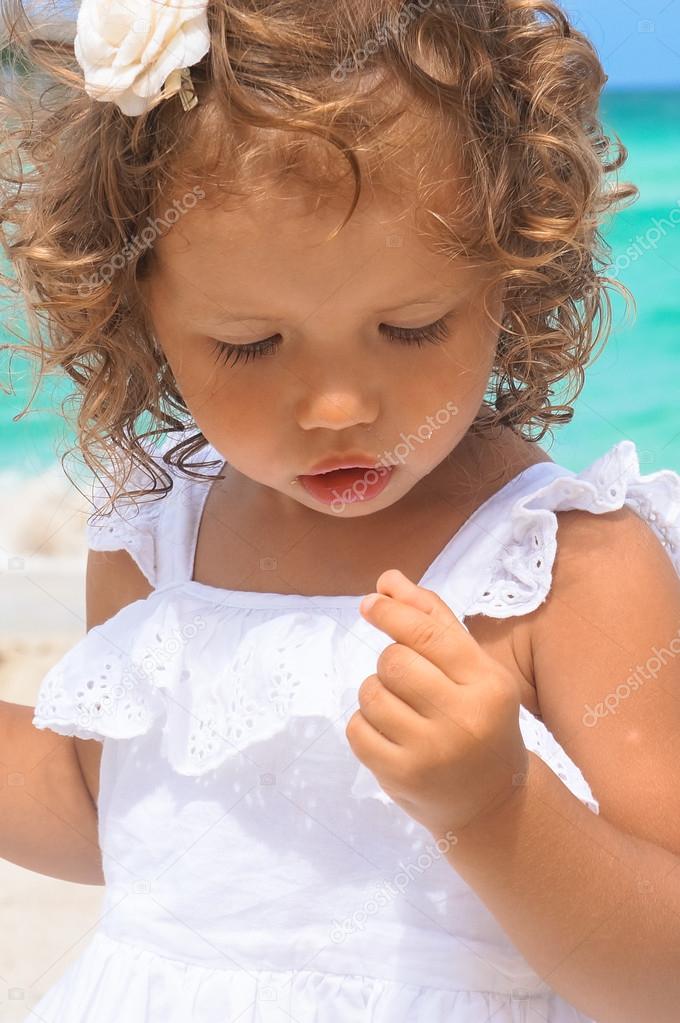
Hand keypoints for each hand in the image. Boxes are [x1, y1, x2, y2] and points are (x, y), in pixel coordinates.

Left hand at [346, 568, 529, 839]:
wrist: (490, 804)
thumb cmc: (479, 721)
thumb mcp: (473, 670)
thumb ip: (433, 620)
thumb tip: (388, 580)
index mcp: (489, 683)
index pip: (429, 634)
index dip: (393, 613)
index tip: (370, 603)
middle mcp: (463, 717)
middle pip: (394, 661)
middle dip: (391, 663)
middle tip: (407, 681)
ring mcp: (431, 751)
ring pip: (371, 693)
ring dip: (376, 694)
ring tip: (402, 711)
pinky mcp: (401, 777)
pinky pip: (357, 728)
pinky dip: (364, 724)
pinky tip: (390, 734)